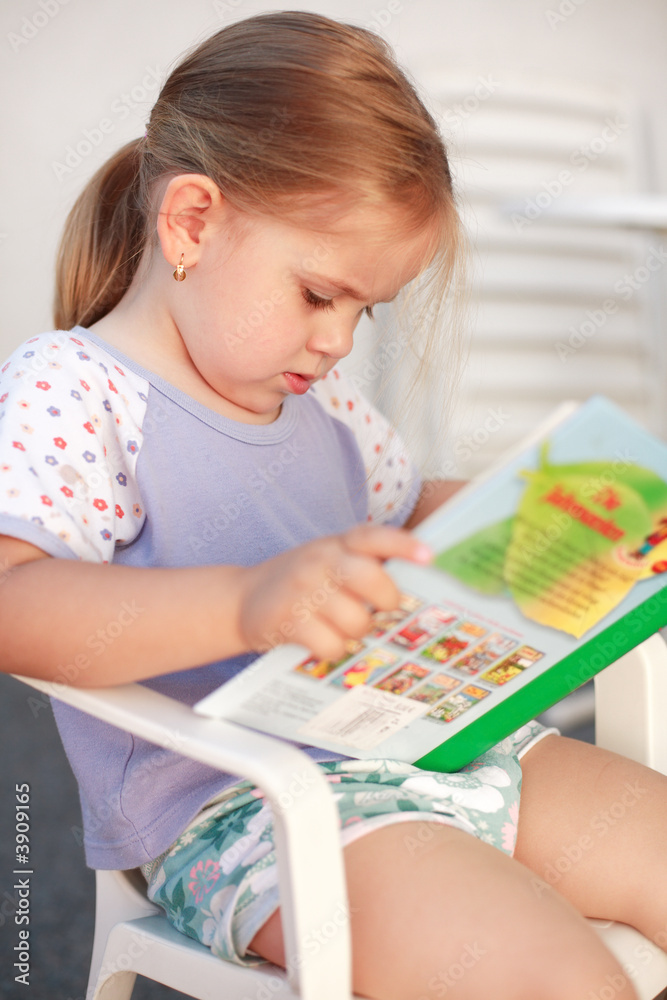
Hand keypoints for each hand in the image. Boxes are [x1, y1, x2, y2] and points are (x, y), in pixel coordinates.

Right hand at [237, 524, 432, 660]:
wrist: (240, 600)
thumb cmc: (299, 582)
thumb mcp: (327, 559)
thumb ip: (363, 563)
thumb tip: (414, 588)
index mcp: (335, 544)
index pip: (372, 536)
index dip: (403, 545)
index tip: (428, 557)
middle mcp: (319, 561)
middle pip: (370, 579)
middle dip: (387, 600)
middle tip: (383, 609)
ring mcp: (302, 591)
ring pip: (356, 620)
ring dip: (357, 632)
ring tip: (343, 627)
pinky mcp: (288, 621)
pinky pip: (332, 644)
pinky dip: (333, 649)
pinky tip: (322, 641)